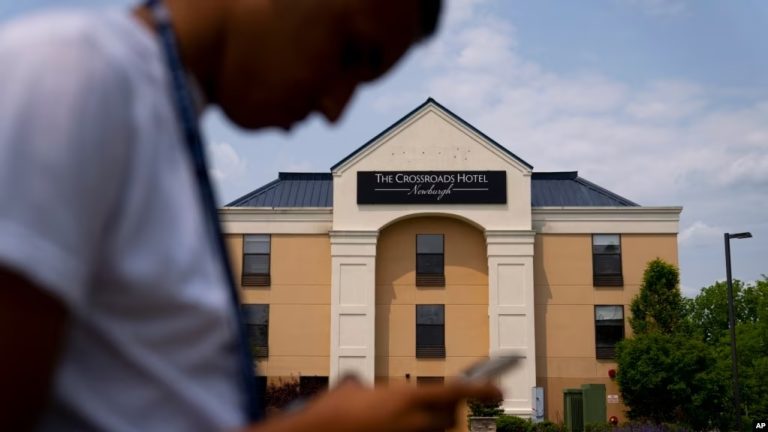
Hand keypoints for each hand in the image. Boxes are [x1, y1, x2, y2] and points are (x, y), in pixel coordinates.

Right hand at [243, 376, 500, 431]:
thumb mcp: (351, 388)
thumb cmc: (331, 411)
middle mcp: (414, 422)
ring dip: (428, 425)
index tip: (499, 389)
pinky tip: (394, 426)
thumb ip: (368, 386)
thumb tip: (361, 386)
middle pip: (450, 417)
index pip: (457, 391)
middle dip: (448, 408)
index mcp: (407, 398)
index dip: (482, 389)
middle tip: (442, 401)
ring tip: (405, 419)